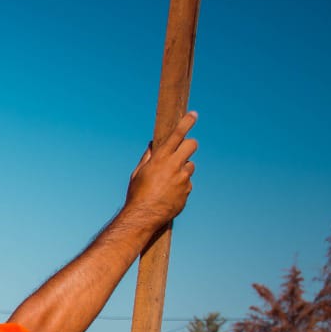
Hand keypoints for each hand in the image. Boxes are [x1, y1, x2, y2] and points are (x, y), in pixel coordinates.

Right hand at [123, 110, 197, 229]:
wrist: (144, 216)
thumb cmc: (137, 194)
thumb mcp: (138, 173)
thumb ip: (148, 157)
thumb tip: (154, 144)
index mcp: (160, 159)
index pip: (177, 135)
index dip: (186, 122)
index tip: (193, 114)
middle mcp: (174, 166)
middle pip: (192, 145)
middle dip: (189, 145)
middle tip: (184, 150)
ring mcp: (183, 178)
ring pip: (190, 166)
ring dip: (183, 169)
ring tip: (168, 182)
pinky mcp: (187, 190)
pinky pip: (187, 183)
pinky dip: (181, 185)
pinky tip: (169, 194)